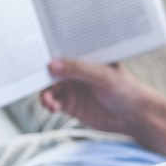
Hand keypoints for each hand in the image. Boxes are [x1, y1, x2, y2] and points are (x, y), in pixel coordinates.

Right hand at [40, 59, 165, 134]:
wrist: (134, 117)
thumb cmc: (126, 89)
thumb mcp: (103, 76)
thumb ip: (78, 70)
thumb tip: (52, 65)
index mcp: (84, 56)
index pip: (62, 49)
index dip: (48, 50)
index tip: (35, 53)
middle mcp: (75, 70)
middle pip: (51, 68)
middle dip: (40, 73)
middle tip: (31, 77)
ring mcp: (72, 87)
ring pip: (48, 87)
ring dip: (44, 92)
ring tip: (48, 100)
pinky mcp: (70, 104)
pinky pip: (53, 102)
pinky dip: (49, 103)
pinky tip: (52, 107)